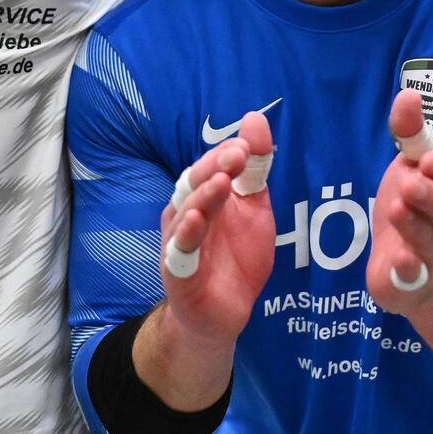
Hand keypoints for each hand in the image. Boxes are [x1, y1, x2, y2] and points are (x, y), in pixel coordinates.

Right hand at [158, 110, 276, 345]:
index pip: (211, 168)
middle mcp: (186, 215)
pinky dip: (186, 236)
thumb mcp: (254, 209)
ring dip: (203, 196)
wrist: (224, 314)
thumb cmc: (236, 257)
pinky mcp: (177, 274)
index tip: (246, 144)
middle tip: (236, 155)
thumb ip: (255, 171)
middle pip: (194, 184)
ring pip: (185, 214)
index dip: (227, 155)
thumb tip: (255, 119)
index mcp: (203, 197)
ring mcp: (179, 244)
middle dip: (215, 167)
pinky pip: (179, 252)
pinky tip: (196, 220)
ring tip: (221, 182)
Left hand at [367, 90, 432, 314]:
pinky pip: (414, 277)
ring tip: (399, 209)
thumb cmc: (413, 210)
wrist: (420, 274)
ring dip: (416, 226)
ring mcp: (429, 255)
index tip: (429, 158)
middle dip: (431, 195)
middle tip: (412, 182)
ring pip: (430, 242)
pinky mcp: (411, 281)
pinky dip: (409, 270)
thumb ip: (409, 135)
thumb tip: (408, 93)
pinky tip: (399, 261)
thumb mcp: (409, 169)